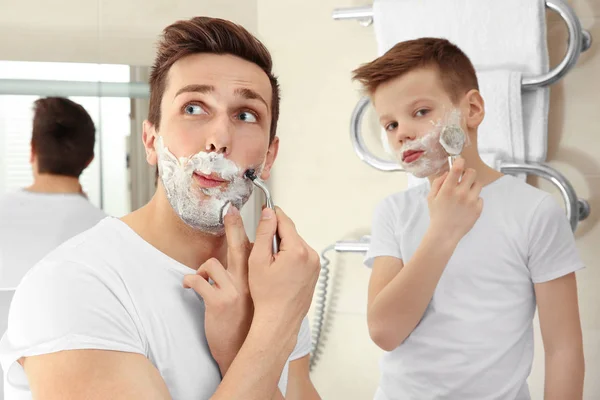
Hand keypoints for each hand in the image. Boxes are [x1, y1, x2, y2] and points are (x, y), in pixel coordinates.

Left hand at [183, 206, 252, 373]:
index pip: (253, 248)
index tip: (241, 214)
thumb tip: (240, 258)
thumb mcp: (250, 296)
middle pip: (240, 246)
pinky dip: (190, 281)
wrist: (240, 348)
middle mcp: (247, 282)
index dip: (245, 231)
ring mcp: (234, 291)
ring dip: (201, 270)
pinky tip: (190, 286)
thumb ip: (246, 276)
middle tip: (230, 211)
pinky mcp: (218, 302)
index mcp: (255, 279)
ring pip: (211, 264)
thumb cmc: (244, 321)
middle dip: (235, 225)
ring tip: (200, 279)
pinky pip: (198, 281)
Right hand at [247, 207, 319, 344]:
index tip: (264, 210)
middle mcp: (311, 255)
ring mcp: (315, 265)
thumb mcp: (258, 260)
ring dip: (284, 247)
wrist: (279, 320)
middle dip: (276, 236)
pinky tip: (280, 272)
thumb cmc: (267, 295)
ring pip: (296, 244)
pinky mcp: (315, 272)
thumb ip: (264, 233)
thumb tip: (269, 213)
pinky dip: (290, 257)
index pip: (285, 221)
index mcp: (298, 250)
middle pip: (291, 233)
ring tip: (271, 265)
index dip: (272, 215)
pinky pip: (301, 256)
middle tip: (262, 250)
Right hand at [427, 157, 482, 242]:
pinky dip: (475, 200)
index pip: (458, 168)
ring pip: (478, 184)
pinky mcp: (478, 209)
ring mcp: (471, 201)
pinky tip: (467, 206)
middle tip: (464, 178)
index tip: (460, 161)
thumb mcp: (431, 197)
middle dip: (468, 173)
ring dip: (472, 186)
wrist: (444, 233)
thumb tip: (449, 173)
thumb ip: (438, 182)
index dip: (460, 161)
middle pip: (472, 172)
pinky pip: (480, 198)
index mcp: (448, 189)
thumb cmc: (437, 214)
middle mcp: (461, 193)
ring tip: (466, 193)